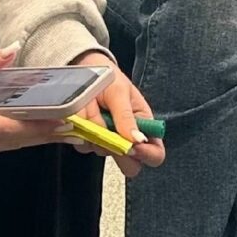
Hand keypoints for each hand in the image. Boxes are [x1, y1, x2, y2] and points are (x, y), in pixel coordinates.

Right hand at [0, 47, 79, 167]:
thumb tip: (13, 50)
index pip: (8, 129)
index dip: (38, 126)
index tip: (63, 121)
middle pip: (11, 142)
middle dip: (41, 134)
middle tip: (71, 126)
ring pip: (2, 147)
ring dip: (27, 137)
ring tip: (56, 128)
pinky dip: (8, 138)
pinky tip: (25, 128)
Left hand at [70, 51, 164, 179]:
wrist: (85, 70)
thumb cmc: (109, 78)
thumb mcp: (120, 92)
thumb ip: (126, 116)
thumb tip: (137, 141)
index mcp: (143, 126)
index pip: (155, 154)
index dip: (147, 155)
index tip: (133, 147)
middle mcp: (127, 139)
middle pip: (130, 166)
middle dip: (118, 152)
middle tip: (108, 132)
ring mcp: (107, 141)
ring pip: (103, 152)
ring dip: (96, 134)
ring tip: (93, 108)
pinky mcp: (88, 140)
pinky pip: (84, 146)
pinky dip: (81, 132)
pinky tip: (83, 114)